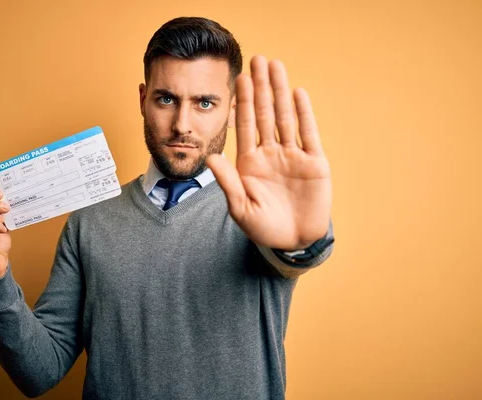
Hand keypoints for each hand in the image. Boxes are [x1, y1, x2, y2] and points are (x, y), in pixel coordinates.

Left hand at [207, 55, 331, 249]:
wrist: (293, 242)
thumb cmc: (263, 227)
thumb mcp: (240, 208)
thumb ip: (228, 181)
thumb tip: (210, 157)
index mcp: (250, 162)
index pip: (245, 125)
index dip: (243, 102)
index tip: (238, 79)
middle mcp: (270, 153)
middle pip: (265, 114)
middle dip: (261, 88)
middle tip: (257, 60)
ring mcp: (293, 156)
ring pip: (285, 118)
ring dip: (280, 92)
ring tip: (276, 66)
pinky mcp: (314, 163)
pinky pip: (309, 134)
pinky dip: (304, 114)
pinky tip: (297, 93)